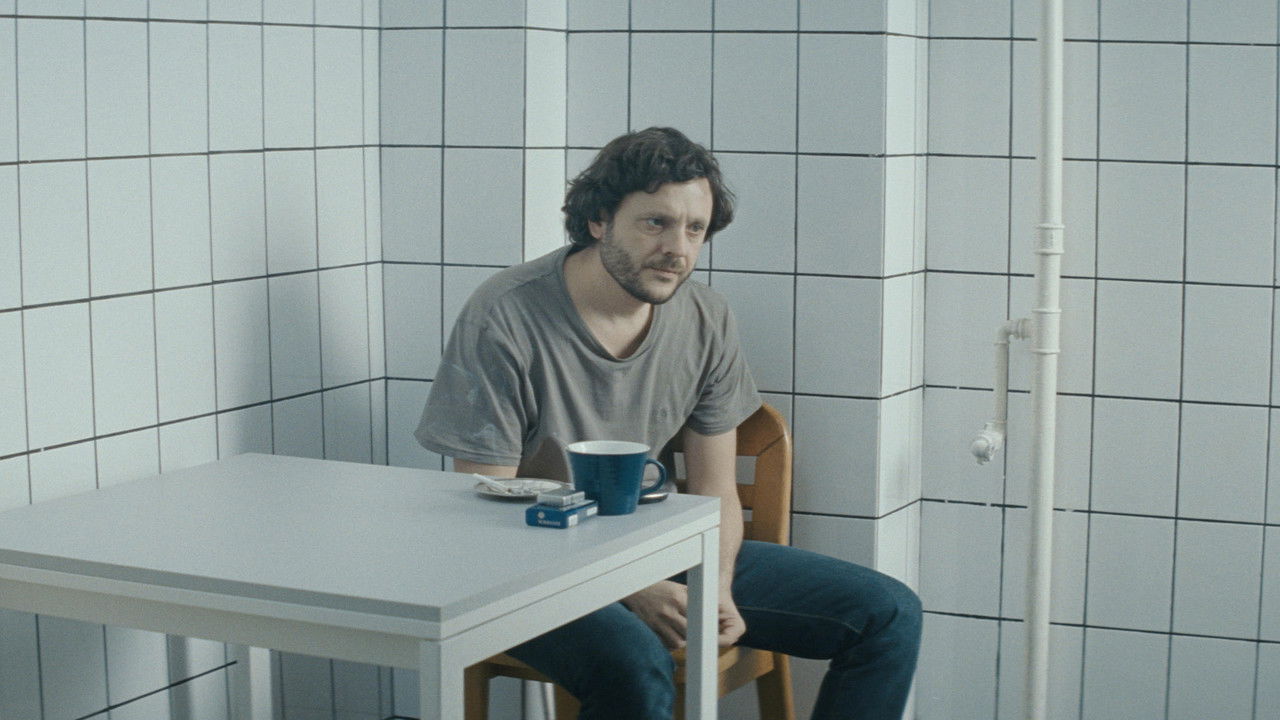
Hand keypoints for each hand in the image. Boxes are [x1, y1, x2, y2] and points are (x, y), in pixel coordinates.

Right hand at [622, 582, 747, 649]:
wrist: (635, 590)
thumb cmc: (659, 588)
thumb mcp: (677, 588)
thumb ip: (693, 597)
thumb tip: (713, 605)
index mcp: (678, 599)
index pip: (697, 616)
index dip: (705, 625)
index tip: (710, 630)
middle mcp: (669, 611)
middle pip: (689, 632)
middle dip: (695, 636)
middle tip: (700, 638)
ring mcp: (658, 621)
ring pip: (678, 641)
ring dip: (684, 642)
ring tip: (686, 638)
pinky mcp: (651, 628)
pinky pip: (665, 643)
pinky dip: (671, 644)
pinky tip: (674, 638)